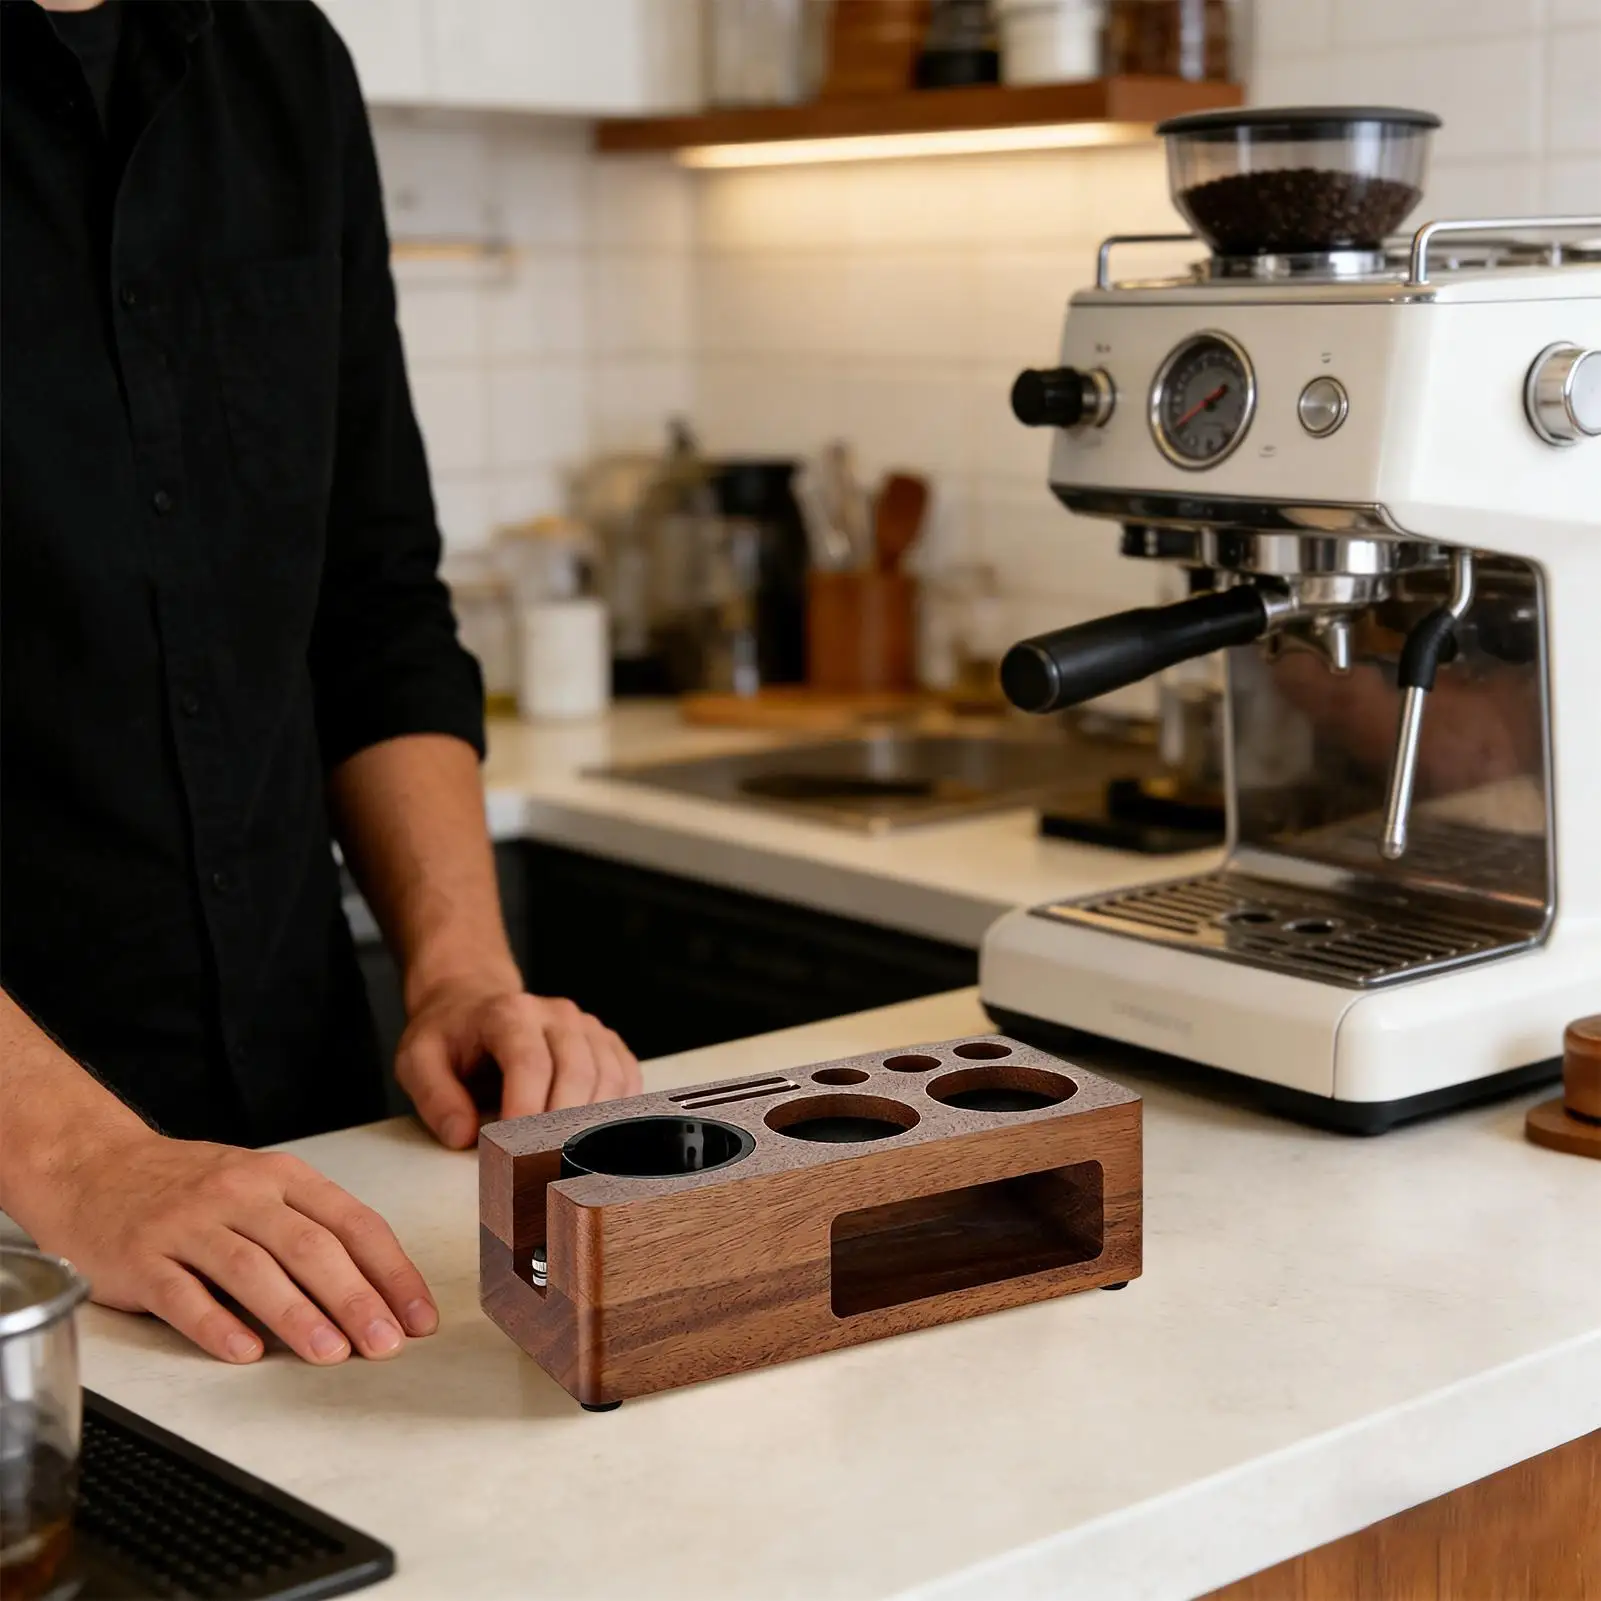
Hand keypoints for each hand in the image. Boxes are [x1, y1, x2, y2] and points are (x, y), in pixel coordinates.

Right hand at [31, 1127, 436, 1364]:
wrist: (94, 1167)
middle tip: (385, 1343)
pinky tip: (245, 1352)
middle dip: (356, 1298)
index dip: (392, 1272)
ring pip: (252, 1269)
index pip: (354, 1223)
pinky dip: (216, 1324)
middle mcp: (241, 1194)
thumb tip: (379, 1294)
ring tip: (330, 1352)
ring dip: (296, 1313)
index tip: (419, 1317)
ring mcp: (188, 1224)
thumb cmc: (191, 1189)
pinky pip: (182, 1294)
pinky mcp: (140, 1256)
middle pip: (310, 1246)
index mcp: (283, 1177)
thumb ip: (312, 1230)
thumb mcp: (261, 1188)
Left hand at [395, 981, 640, 1148]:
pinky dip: (618, 1111)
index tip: (518, 1153)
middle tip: (545, 1168)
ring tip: (567, 1160)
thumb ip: (434, 1097)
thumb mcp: (418, 1059)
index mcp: (509, 1013)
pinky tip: (595, 1138)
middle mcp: (556, 1013)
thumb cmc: (449, 1036)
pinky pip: (626, 1077)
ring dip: (593, 1124)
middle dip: (564, 1126)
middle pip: (577, 1071)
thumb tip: (463, 1136)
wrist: (474, 1003)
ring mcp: (586, 1026)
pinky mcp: (606, 1042)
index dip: (528, 1110)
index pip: (529, 1062)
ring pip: (608, 1076)